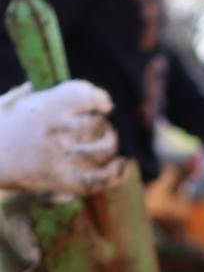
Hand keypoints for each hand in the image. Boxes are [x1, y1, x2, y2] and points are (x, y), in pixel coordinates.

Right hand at [0, 81, 119, 197]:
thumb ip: (23, 95)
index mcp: (45, 105)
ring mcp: (61, 157)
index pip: (85, 95)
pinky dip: (116, 174)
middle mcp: (57, 129)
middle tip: (101, 128)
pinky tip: (124, 166)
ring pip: (102, 150)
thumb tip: (32, 89)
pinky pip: (98, 180)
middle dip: (103, 126)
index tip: (103, 103)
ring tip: (108, 144)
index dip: (99, 98)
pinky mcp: (61, 182)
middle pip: (98, 124)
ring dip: (109, 146)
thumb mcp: (6, 103)